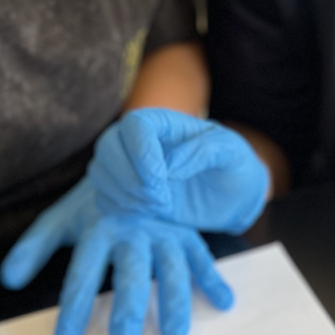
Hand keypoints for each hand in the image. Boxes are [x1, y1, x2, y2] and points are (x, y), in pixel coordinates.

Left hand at [0, 179, 233, 334]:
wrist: (134, 157)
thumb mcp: (63, 217)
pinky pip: (201, 256)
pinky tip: (224, 304)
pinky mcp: (186, 231)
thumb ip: (35, 246)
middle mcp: (134, 230)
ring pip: (171, 269)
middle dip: (127, 313)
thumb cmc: (95, 201)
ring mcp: (164, 230)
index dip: (74, 309)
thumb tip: (8, 279)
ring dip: (175, 303)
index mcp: (101, 229)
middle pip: (131, 275)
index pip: (83, 274)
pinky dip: (214, 279)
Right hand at [88, 108, 268, 233]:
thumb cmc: (233, 166)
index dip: (141, 151)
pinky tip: (146, 213)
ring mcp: (128, 166)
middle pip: (108, 146)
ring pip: (100, 172)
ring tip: (158, 206)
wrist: (231, 196)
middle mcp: (139, 140)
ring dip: (124, 195)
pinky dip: (119, 209)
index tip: (161, 179)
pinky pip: (102, 197)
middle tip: (160, 199)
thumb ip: (205, 150)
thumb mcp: (231, 152)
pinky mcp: (125, 191)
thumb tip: (170, 165)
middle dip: (129, 177)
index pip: (135, 124)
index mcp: (165, 122)